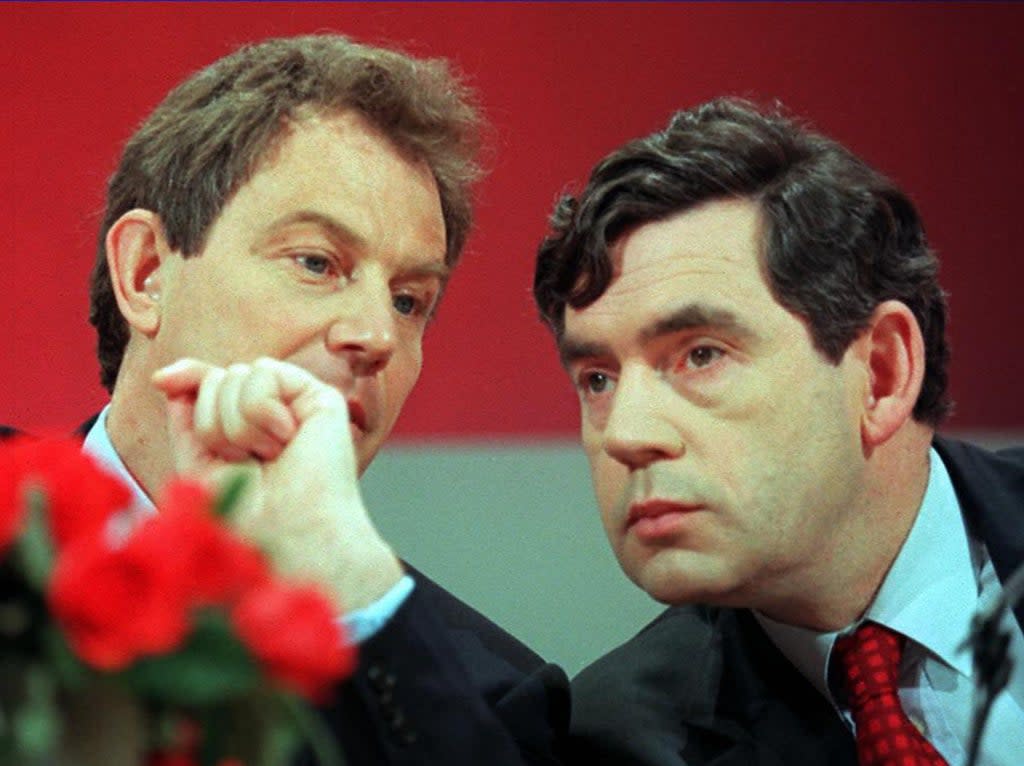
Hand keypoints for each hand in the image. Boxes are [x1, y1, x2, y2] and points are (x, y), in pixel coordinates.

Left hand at [152, 357, 402, 610]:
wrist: (286, 533)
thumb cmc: (247, 514)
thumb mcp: (198, 462)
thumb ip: (186, 416)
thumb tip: (167, 375)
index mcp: (247, 427)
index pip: (212, 382)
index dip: (189, 375)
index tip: (161, 381)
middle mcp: (274, 412)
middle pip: (219, 378)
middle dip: (214, 423)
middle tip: (245, 461)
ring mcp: (298, 404)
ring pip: (239, 373)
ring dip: (238, 424)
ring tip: (268, 457)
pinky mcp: (321, 398)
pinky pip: (265, 372)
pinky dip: (260, 410)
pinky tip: (285, 440)